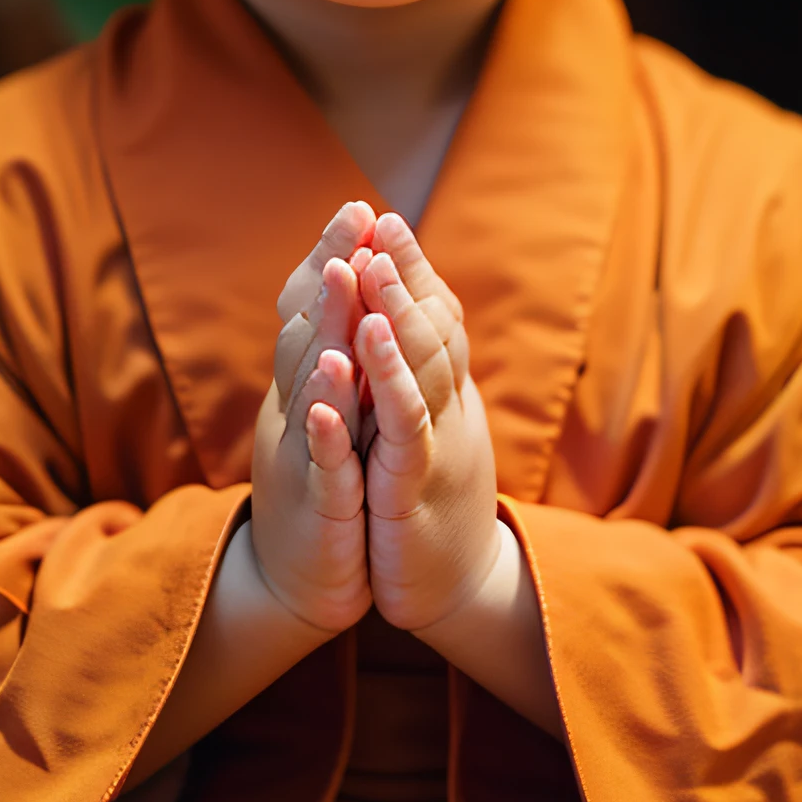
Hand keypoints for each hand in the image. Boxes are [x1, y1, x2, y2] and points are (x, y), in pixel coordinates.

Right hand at [250, 203, 376, 631]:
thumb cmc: (325, 487)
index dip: (332, 257)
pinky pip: (320, 463)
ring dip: (326, 334)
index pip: (314, 308)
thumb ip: (337, 353)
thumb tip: (354, 287)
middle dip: (333, 273)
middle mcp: (295, 408)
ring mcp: (301, 456)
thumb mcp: (334, 413)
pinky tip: (330, 402)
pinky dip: (323, 430)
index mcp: (305, 385)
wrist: (300, 581)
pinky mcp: (317, 506)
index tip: (359, 205)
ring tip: (341, 284)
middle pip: (310, 330)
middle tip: (352, 219)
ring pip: (312, 387)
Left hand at [354, 214, 499, 632]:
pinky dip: (380, 393)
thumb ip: (418, 367)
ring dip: (393, 317)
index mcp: (442, 391)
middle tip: (381, 222)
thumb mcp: (422, 423)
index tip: (382, 215)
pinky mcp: (412, 491)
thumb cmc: (426, 495)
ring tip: (370, 268)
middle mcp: (446, 409)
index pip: (433, 313)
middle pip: (432, 327)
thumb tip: (405, 304)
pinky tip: (351, 360)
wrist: (450, 587)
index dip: (409, 266)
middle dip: (404, 273)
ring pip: (419, 372)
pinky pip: (399, 436)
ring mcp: (433, 448)